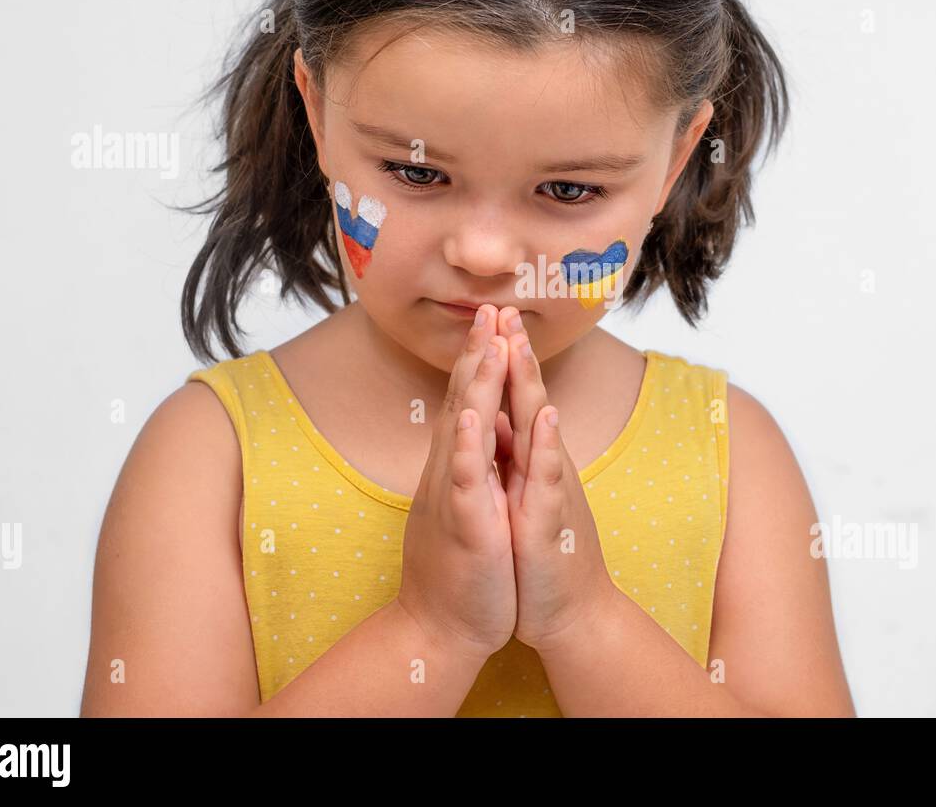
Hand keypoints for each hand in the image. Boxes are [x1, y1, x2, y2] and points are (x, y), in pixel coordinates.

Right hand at [396, 304, 516, 662]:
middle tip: (490, 306)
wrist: (441, 628)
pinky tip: (475, 418)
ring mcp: (454, 496)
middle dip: (478, 353)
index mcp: (461, 467)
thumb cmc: (463, 569)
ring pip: (464, 430)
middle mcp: (452, 472)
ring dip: (475, 384)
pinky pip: (465, 481)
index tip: (494, 319)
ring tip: (487, 341)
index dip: (482, 360)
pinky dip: (469, 448)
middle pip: (464, 401)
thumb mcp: (471, 506)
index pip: (471, 402)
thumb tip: (481, 434)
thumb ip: (474, 467)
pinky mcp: (463, 525)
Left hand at [491, 306, 618, 655]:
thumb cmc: (541, 557)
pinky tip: (544, 417)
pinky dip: (544, 446)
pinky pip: (547, 480)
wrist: (569, 614)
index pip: (513, 401)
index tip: (489, 317)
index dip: (502, 360)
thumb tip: (500, 425)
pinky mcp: (551, 523)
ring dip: (530, 384)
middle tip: (504, 307)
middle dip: (516, 353)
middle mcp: (542, 469)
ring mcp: (550, 492)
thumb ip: (514, 460)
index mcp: (528, 463)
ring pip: (540, 429)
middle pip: (529, 400)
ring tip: (519, 343)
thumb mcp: (521, 500)